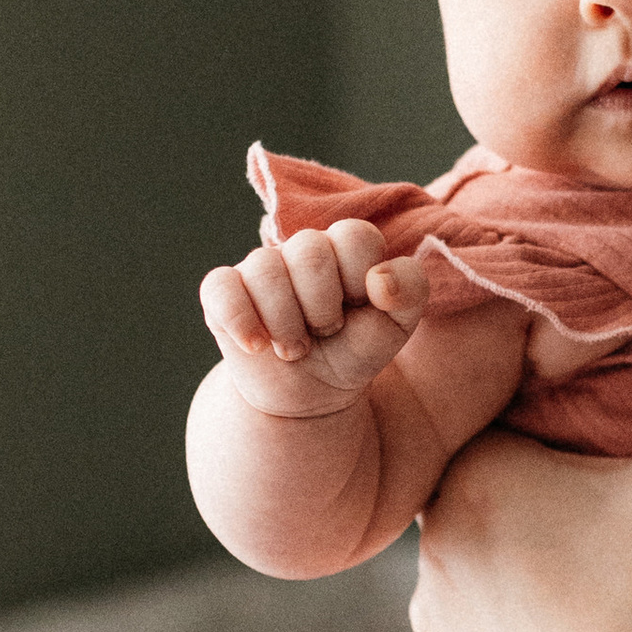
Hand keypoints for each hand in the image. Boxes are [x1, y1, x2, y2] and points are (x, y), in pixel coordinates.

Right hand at [201, 222, 426, 419]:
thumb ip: (410, 290)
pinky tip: (258, 347)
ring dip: (287, 325)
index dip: (359, 280)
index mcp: (346, 248)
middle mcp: (301, 248)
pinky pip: (221, 287)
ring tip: (296, 349)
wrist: (312, 395)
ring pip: (265, 270)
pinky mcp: (223, 291)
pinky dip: (241, 321)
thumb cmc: (355, 350)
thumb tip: (380, 279)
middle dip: (323, 309)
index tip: (359, 309)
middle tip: (325, 333)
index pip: (354, 236)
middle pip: (309, 252)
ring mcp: (260, 267)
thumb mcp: (397, 326)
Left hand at [406, 286, 631, 631]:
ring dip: (526, 586)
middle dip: (542, 510)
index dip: (554, 435)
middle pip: (489, 506)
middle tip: (611, 527)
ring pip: (479, 586)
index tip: (603, 457)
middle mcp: (427, 556)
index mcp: (470, 481)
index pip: (498, 426)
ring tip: (598, 597)